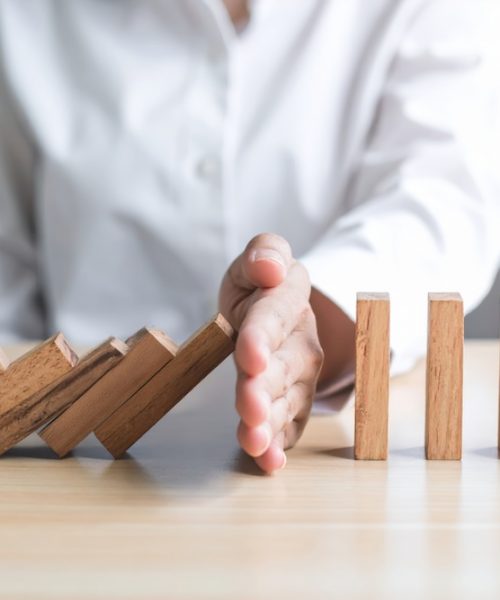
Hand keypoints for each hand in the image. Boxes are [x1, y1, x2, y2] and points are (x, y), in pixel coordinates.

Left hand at [219, 233, 323, 472]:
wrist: (270, 311)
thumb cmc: (260, 285)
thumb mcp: (258, 258)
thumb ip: (264, 253)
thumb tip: (271, 267)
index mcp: (287, 301)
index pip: (274, 318)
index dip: (262, 338)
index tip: (249, 358)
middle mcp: (301, 342)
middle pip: (283, 368)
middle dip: (265, 389)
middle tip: (249, 409)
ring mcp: (300, 376)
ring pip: (287, 402)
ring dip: (271, 423)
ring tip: (255, 443)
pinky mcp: (294, 401)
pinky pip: (291, 424)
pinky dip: (280, 444)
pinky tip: (268, 461)